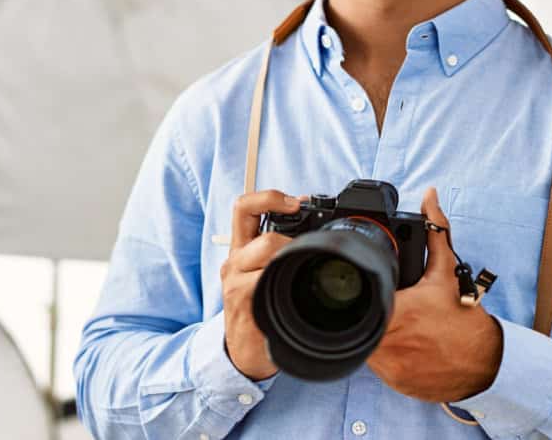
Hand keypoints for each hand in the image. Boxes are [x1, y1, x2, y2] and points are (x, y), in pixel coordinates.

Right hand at [221, 189, 301, 380]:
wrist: (243, 352)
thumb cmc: (259, 311)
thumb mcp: (261, 275)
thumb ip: (279, 252)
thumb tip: (316, 230)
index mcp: (241, 250)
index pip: (244, 208)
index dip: (269, 198)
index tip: (295, 202)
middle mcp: (234, 262)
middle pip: (265, 234)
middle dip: (294, 240)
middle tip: (312, 249)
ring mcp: (236, 282)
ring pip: (269, 252)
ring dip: (292, 258)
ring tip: (303, 274)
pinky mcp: (245, 302)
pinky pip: (267, 280)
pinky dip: (286, 280)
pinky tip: (295, 293)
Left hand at [367, 187, 503, 402]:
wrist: (486, 363)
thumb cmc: (463, 316)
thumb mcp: (446, 272)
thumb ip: (435, 233)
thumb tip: (429, 198)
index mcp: (396, 310)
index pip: (360, 299)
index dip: (361, 294)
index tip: (369, 291)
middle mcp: (389, 340)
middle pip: (359, 323)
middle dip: (368, 315)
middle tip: (386, 310)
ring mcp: (391, 365)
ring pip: (365, 346)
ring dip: (374, 336)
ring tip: (395, 328)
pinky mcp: (396, 383)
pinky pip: (379, 368)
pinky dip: (387, 358)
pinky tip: (404, 348)